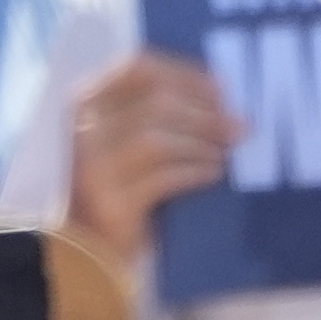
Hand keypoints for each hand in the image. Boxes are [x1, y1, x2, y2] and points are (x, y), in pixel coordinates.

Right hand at [69, 50, 240, 267]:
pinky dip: (195, 172)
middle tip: (240, 126)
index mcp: (83, 106)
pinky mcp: (109, 205)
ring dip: (203, 142)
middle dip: (206, 112)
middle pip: (155, 103)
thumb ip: (154, 114)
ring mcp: (90, 170)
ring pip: (157, 139)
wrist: (83, 250)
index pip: (135, 69)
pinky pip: (163, 179)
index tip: (222, 89)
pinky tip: (214, 173)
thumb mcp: (124, 142)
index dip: (185, 74)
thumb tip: (220, 97)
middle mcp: (80, 132)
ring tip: (227, 150)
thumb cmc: (114, 186)